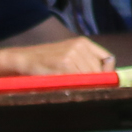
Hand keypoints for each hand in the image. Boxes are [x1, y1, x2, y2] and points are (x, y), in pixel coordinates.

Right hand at [2, 37, 117, 77]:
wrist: (23, 59)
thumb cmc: (48, 60)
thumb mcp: (70, 54)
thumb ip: (87, 61)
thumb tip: (108, 77)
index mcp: (84, 42)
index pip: (108, 59)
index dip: (108, 73)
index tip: (105, 83)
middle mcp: (80, 46)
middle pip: (100, 71)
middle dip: (95, 82)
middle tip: (83, 88)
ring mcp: (72, 55)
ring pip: (90, 78)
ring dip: (83, 86)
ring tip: (69, 86)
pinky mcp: (63, 65)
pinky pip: (78, 81)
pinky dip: (74, 87)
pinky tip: (64, 86)